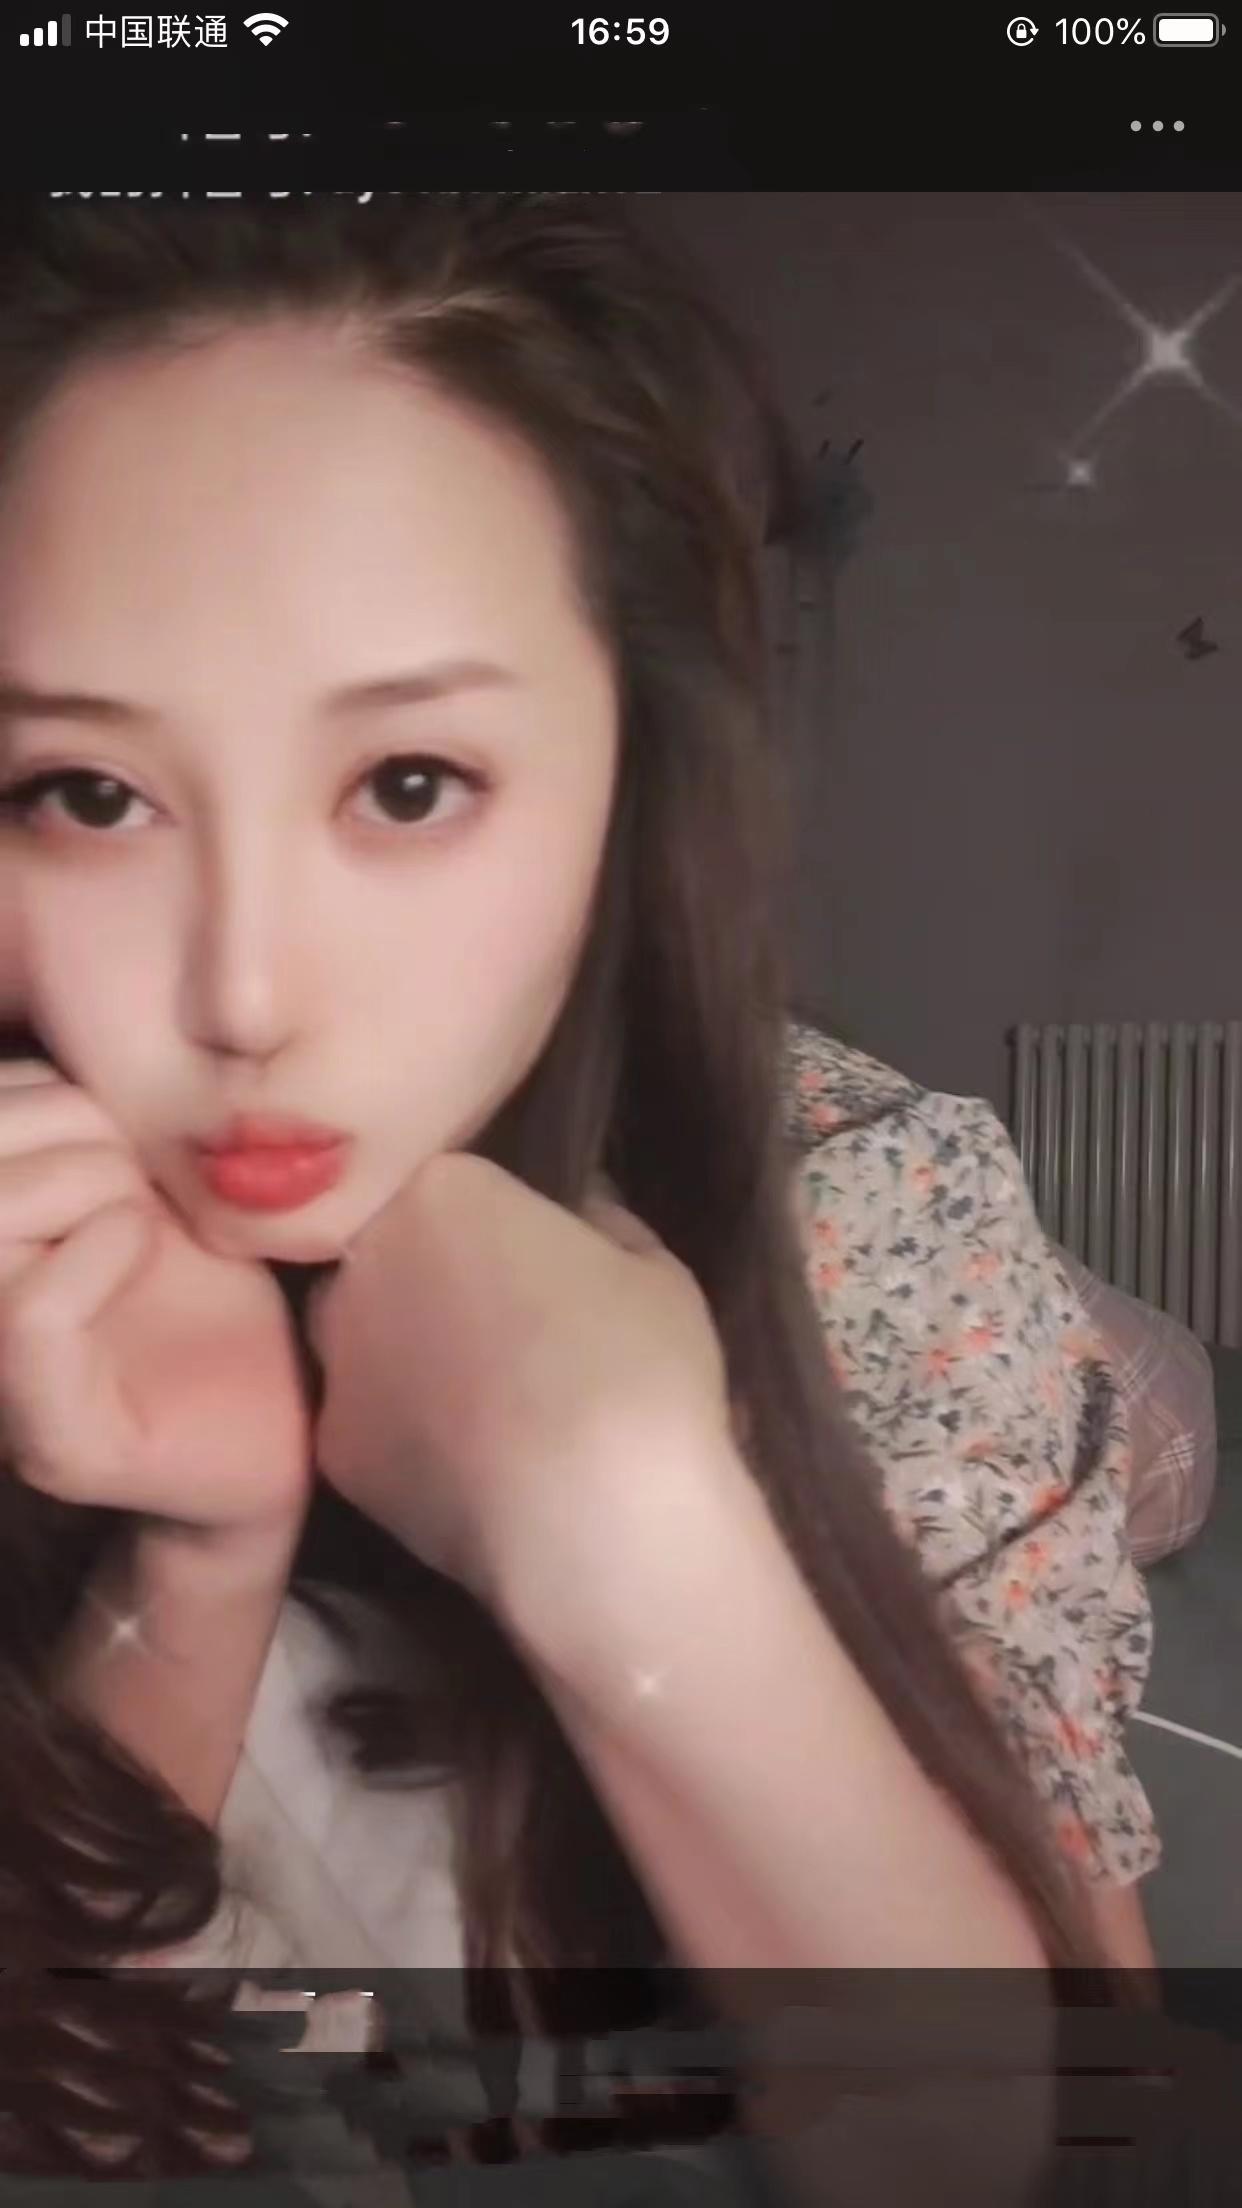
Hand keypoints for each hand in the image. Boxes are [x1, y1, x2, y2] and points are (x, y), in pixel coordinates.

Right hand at [0, 1061, 311, 1546]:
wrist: (284, 1425)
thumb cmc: (208, 1285)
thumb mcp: (139, 1176)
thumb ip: (79, 1121)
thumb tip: (47, 1005)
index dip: (41, 1091)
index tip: (118, 1126)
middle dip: (68, 1127)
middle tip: (140, 1170)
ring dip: (90, 1180)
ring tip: (145, 1209)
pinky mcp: (50, 1443)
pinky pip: (31, 1313)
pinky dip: (103, 1249)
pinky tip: (146, 1244)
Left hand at [306, 1152, 733, 1613]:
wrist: (597, 1519)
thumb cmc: (638, 1370)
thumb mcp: (653, 1265)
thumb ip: (598, 1221)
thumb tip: (576, 1218)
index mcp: (442, 1191)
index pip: (454, 1182)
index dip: (500, 1221)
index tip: (538, 1260)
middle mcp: (364, 1260)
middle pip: (389, 1249)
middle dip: (433, 1276)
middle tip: (506, 1327)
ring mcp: (337, 1355)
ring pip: (360, 1332)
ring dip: (403, 1348)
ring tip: (480, 1396)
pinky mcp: (332, 1446)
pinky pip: (366, 1416)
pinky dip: (403, 1431)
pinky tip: (463, 1460)